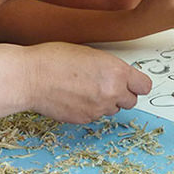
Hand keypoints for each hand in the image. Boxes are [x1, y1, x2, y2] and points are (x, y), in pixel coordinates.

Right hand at [22, 42, 151, 122]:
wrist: (30, 77)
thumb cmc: (54, 58)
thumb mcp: (90, 53)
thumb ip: (110, 67)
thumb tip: (119, 76)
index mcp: (116, 71)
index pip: (144, 86)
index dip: (136, 84)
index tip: (131, 82)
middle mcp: (111, 92)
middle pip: (131, 101)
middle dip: (121, 94)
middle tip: (105, 84)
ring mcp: (98, 108)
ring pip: (112, 109)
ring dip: (105, 102)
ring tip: (85, 88)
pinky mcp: (84, 119)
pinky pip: (95, 116)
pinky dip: (89, 108)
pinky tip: (74, 97)